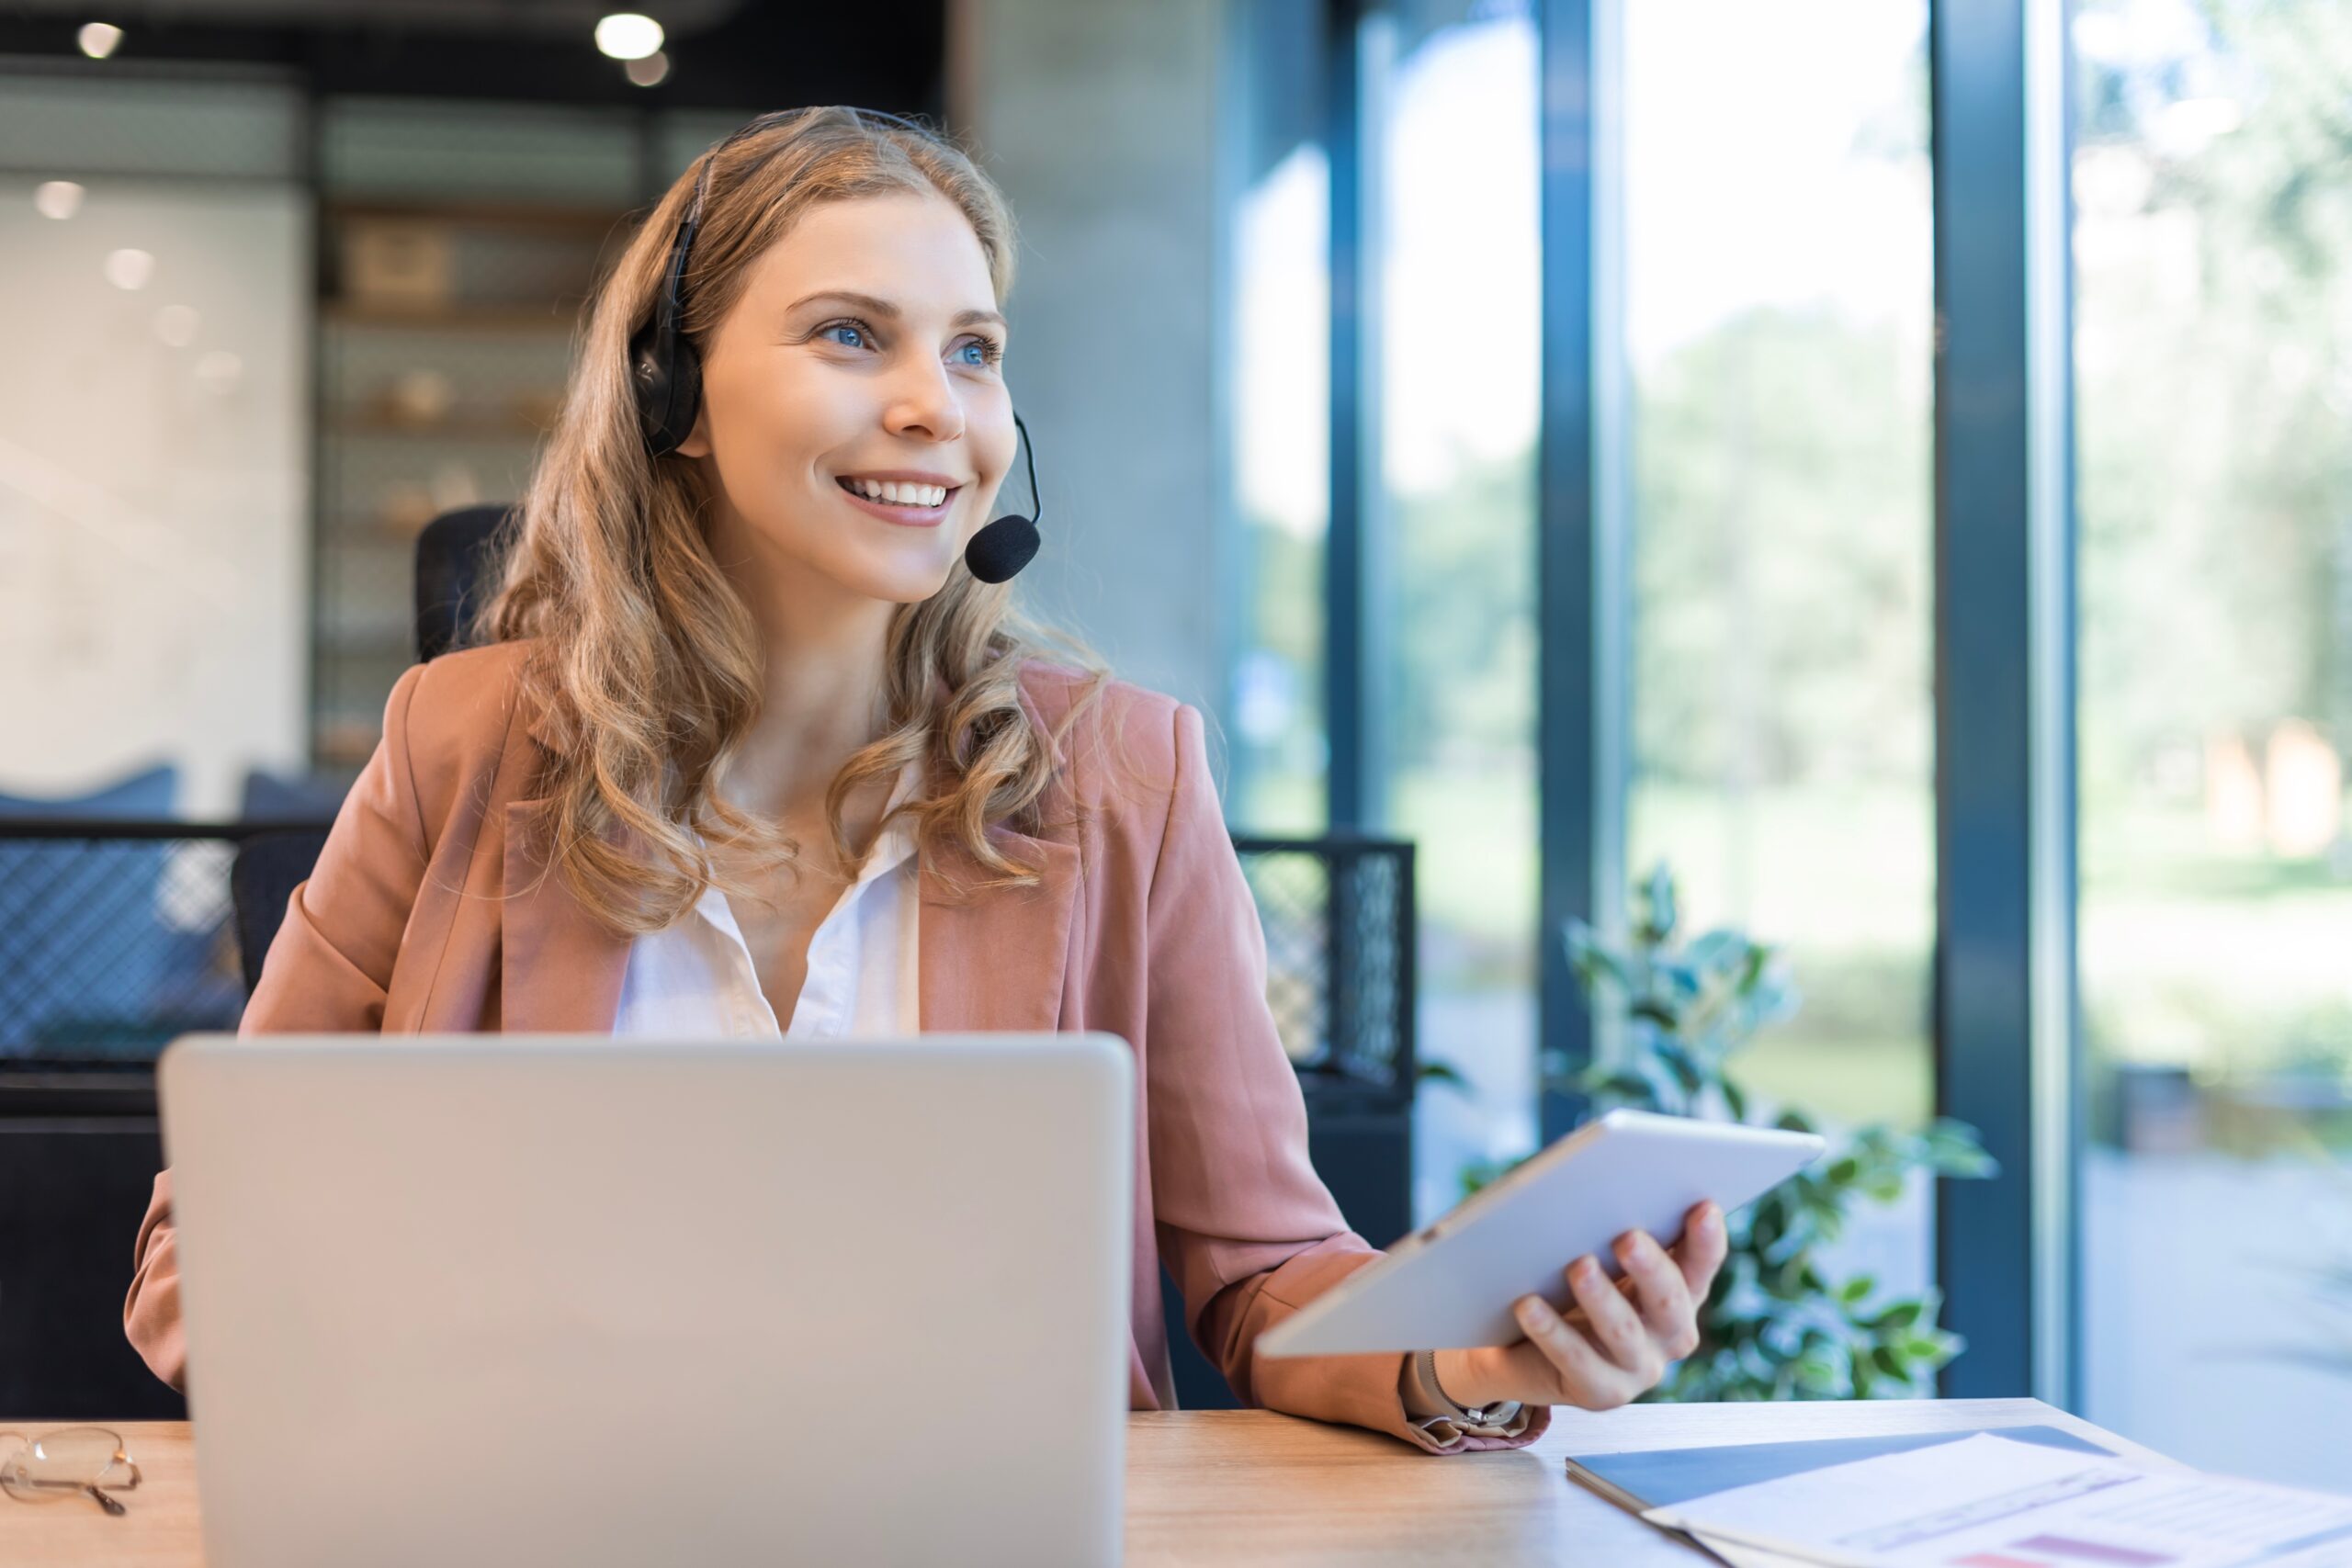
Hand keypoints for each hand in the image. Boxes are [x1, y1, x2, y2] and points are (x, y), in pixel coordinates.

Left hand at [1433, 1200, 1726, 1412]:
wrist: (1522, 1348)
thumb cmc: (1568, 1286)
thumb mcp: (1598, 1257)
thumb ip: (1612, 1232)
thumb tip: (1605, 1189)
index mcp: (1679, 1293)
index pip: (1700, 1265)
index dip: (1706, 1240)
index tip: (1703, 1207)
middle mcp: (1669, 1335)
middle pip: (1670, 1302)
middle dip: (1651, 1269)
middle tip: (1628, 1238)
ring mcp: (1638, 1369)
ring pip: (1623, 1333)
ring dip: (1602, 1299)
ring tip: (1579, 1266)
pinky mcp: (1601, 1393)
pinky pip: (1575, 1360)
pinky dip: (1551, 1331)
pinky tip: (1528, 1305)